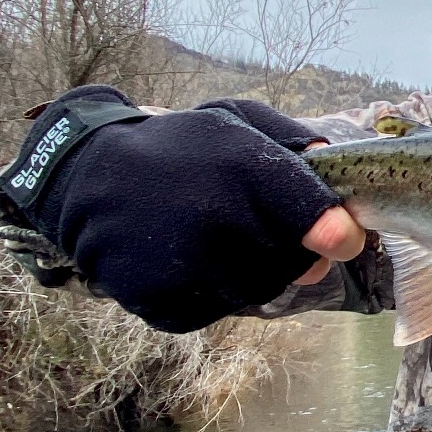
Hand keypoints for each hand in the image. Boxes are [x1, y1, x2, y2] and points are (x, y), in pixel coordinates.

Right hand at [0, 87, 354, 331]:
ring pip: (259, 290)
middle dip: (295, 251)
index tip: (343, 237)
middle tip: (268, 230)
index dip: (335, 234)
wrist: (88, 178)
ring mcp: (187, 268)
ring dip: (255, 270)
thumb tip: (338, 169)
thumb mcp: (237, 122)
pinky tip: (191, 258)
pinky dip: (214, 290)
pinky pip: (218, 309)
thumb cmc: (180, 149)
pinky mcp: (163, 304)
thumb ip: (295, 144)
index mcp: (244, 171)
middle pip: (296, 265)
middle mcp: (216, 222)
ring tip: (220, 237)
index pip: (316, 223)